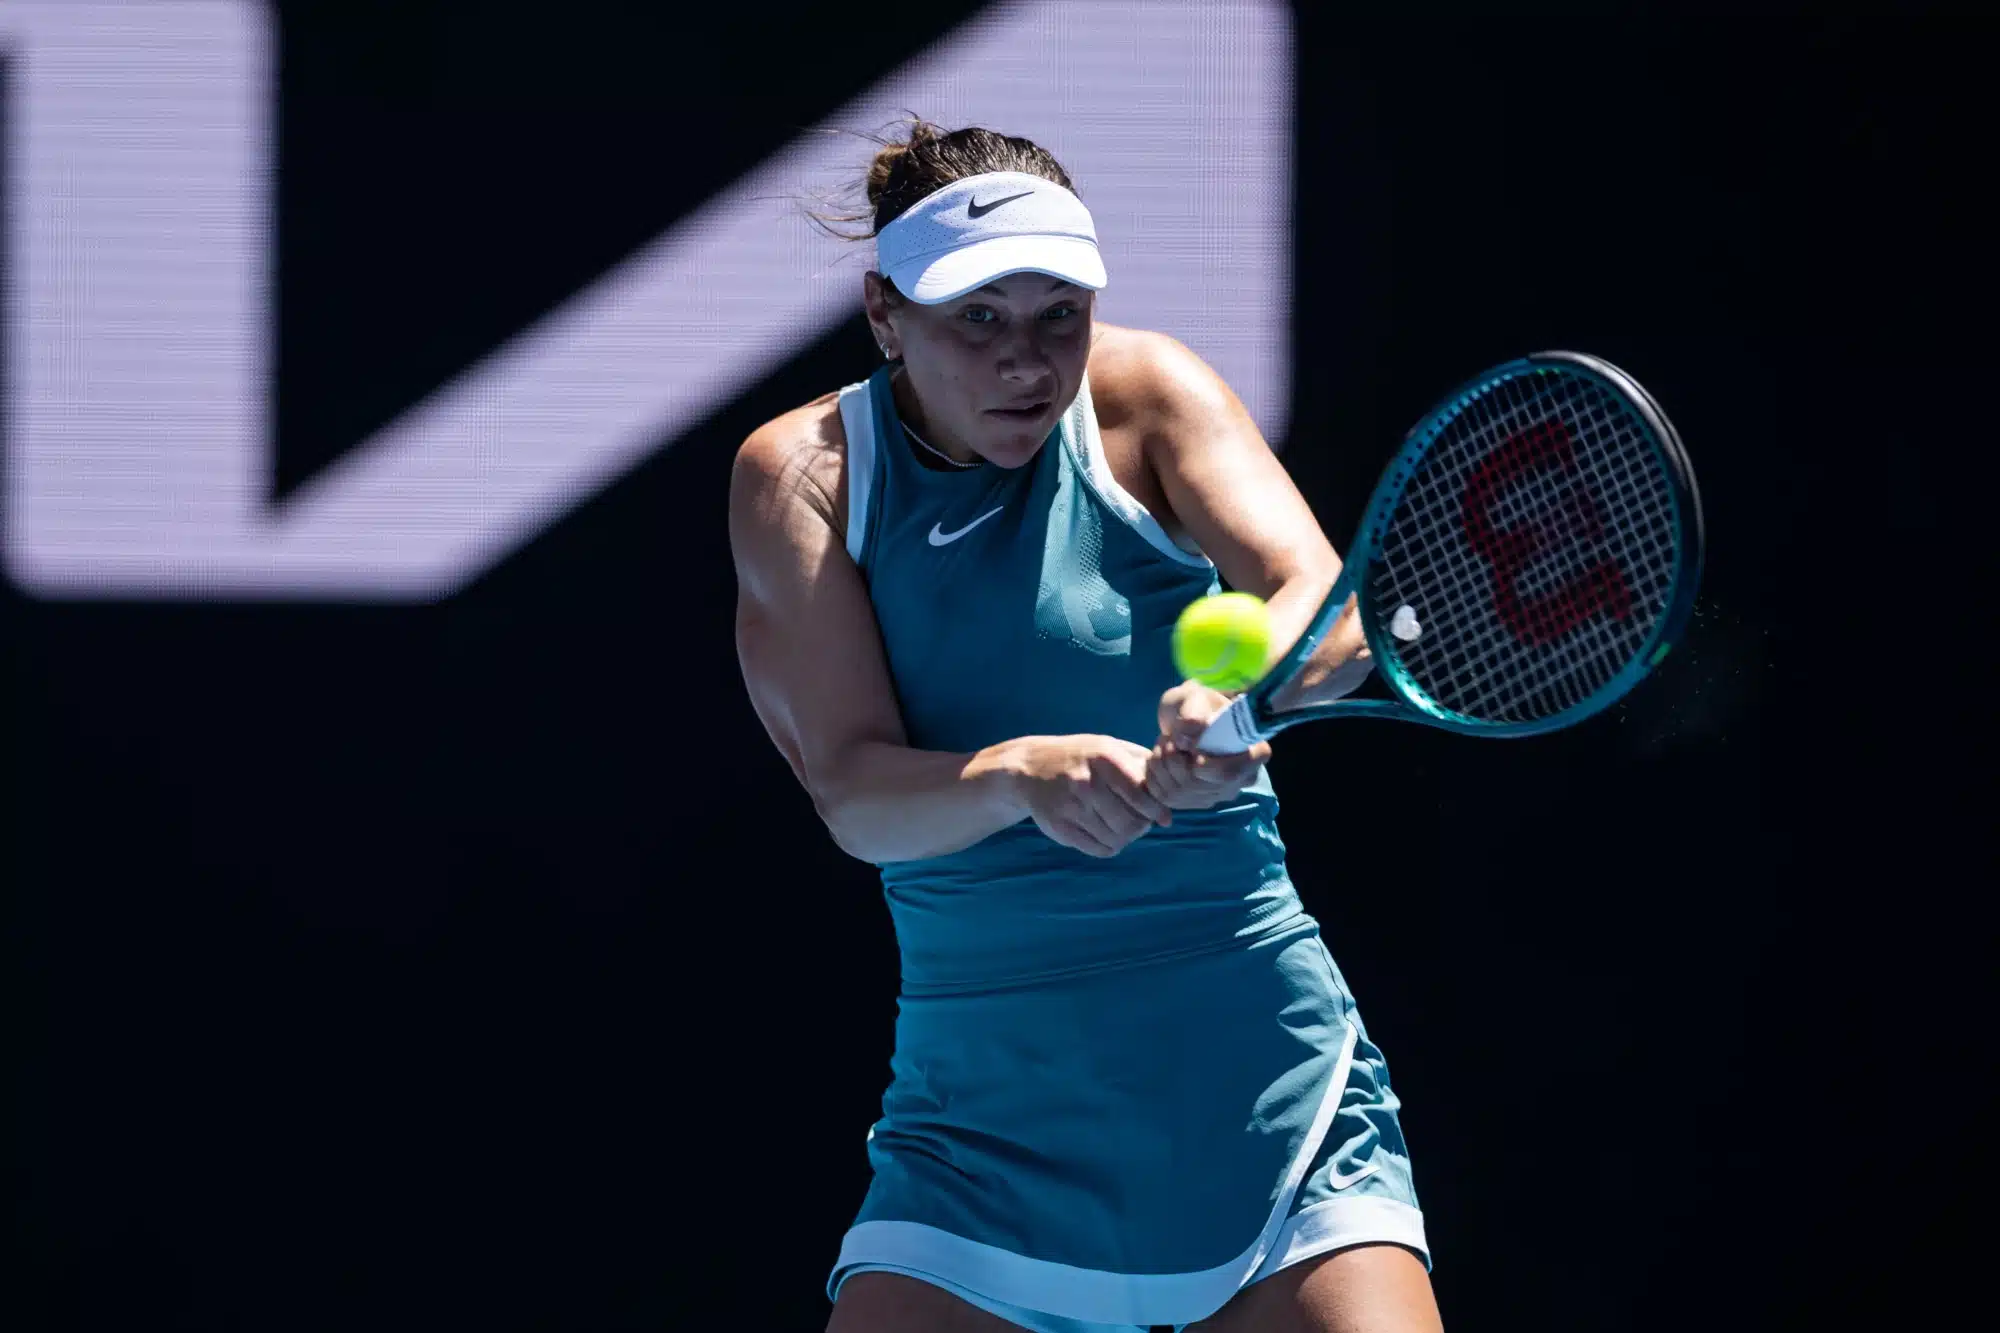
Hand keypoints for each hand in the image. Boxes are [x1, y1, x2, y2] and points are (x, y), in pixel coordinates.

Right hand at [1002, 735, 1173, 857]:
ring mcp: (1070, 805)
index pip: (1141, 794)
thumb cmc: (1081, 757)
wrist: (1029, 767)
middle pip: (1131, 822)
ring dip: (1125, 838)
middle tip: (1140, 823)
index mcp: (1104, 758)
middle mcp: (1086, 782)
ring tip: (1122, 827)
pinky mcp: (1059, 826)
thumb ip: (1142, 764)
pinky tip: (1105, 833)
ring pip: (1116, 839)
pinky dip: (1109, 846)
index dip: (1156, 810)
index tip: (1161, 816)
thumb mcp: (1109, 747)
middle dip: (1141, 827)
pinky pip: (1098, 849)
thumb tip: (1170, 801)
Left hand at [1146, 681, 1271, 810]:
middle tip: (1169, 739)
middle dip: (1179, 761)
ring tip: (1164, 743)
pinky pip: (1168, 796)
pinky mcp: (1195, 803)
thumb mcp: (1196, 698)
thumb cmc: (1198, 706)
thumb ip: (1193, 713)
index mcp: (1254, 752)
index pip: (1242, 770)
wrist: (1185, 721)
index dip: (1215, 767)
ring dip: (1164, 764)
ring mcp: (1218, 794)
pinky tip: (1160, 757)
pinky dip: (1156, 775)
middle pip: (1208, 785)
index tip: (1194, 752)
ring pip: (1184, 791)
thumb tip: (1187, 737)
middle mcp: (1241, 779)